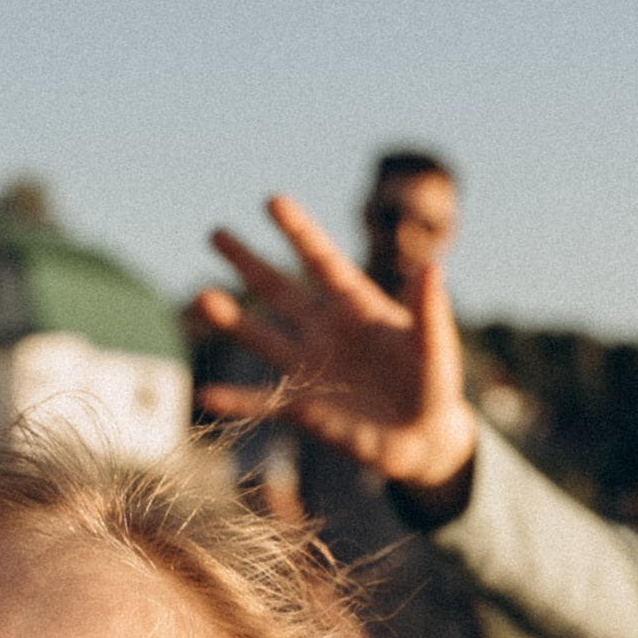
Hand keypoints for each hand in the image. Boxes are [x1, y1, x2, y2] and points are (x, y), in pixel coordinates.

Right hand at [194, 198, 477, 494]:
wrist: (423, 436)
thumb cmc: (434, 383)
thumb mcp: (436, 347)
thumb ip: (429, 311)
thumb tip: (431, 267)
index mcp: (357, 306)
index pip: (322, 260)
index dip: (299, 231)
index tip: (273, 201)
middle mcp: (324, 329)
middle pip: (279, 289)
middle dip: (247, 262)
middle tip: (215, 232)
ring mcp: (309, 367)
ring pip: (262, 337)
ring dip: (232, 320)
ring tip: (201, 298)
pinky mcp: (302, 407)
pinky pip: (263, 401)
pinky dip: (236, 401)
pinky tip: (205, 396)